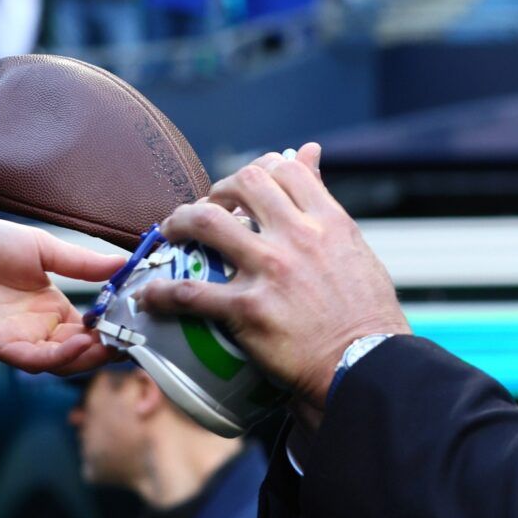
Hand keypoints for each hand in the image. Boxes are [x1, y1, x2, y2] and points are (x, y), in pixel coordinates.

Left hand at [0, 165, 124, 373]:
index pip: (89, 330)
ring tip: (109, 344)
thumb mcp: (46, 249)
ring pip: (58, 362)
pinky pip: (30, 360)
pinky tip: (79, 342)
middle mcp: (36, 329)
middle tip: (132, 341)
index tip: (138, 324)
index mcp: (50, 308)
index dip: (113, 331)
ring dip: (86, 358)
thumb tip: (126, 263)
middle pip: (78, 353)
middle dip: (106, 351)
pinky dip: (57, 356)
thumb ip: (83, 263)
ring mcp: (16, 339)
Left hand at [139, 144, 408, 410]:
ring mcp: (270, 270)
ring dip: (181, 221)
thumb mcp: (354, 246)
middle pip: (244, 183)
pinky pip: (190, 293)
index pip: (285, 169)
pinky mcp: (248, 310)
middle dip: (218, 190)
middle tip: (209, 207)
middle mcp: (298, 236)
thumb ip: (325, 203)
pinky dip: (162, 293)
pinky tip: (149, 296)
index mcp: (327, 221)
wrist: (365, 364)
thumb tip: (310, 153)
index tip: (246, 188)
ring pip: (207, 222)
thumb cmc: (368, 313)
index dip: (259, 169)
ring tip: (172, 230)